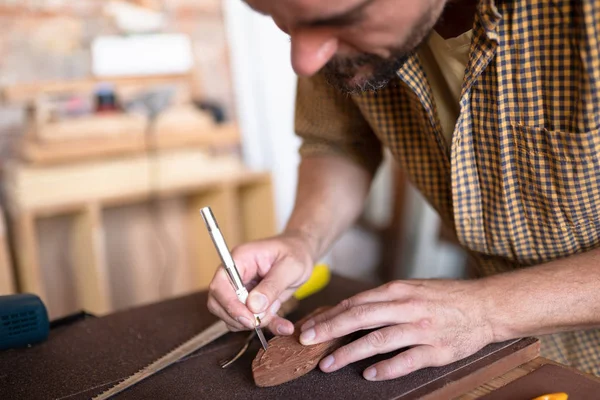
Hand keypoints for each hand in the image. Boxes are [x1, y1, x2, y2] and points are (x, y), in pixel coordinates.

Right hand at [207, 231, 314, 334]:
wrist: (302, 252)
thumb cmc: (295, 252)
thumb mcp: (290, 266)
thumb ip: (272, 286)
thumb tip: (253, 306)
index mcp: (240, 260)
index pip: (220, 284)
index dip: (229, 304)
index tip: (249, 319)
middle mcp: (236, 275)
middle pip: (218, 303)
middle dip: (238, 317)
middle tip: (260, 321)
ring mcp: (242, 289)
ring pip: (232, 316)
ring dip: (254, 322)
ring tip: (277, 312)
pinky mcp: (252, 302)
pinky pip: (252, 320)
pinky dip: (268, 326)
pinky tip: (284, 327)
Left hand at [298, 280, 492, 380]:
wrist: (486, 306)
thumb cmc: (444, 297)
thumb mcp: (411, 289)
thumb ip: (383, 299)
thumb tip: (349, 311)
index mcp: (398, 290)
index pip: (355, 303)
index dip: (329, 315)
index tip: (309, 325)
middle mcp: (407, 307)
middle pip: (361, 318)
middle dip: (330, 329)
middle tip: (306, 340)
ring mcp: (422, 328)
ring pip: (379, 340)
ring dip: (350, 352)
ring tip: (328, 363)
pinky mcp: (438, 349)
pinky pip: (407, 360)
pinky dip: (387, 368)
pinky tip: (369, 374)